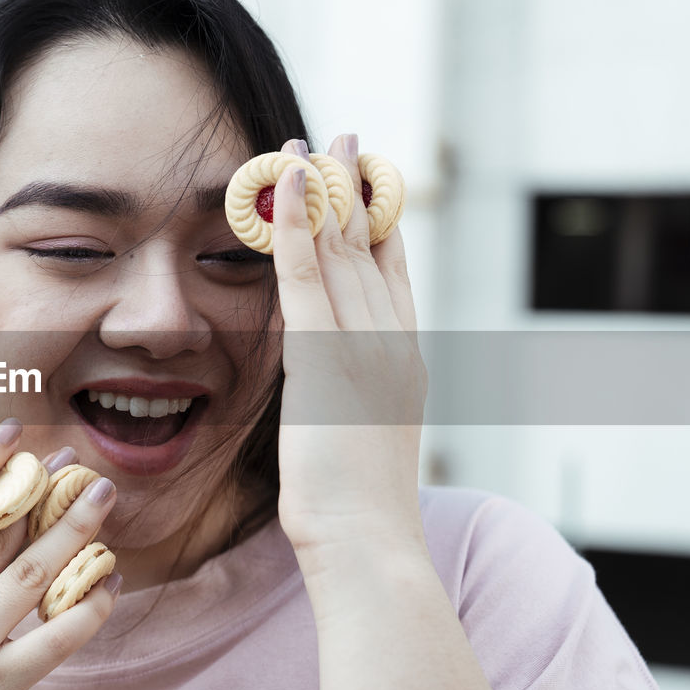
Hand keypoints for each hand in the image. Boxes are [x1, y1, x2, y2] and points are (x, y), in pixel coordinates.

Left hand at [270, 134, 428, 559]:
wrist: (369, 547)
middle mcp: (393, 345)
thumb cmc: (359, 513)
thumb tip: (325, 379)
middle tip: (344, 142)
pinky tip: (285, 188)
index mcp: (404, 363)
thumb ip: (350, 396)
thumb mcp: (363, 440)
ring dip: (322, 195)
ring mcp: (365, 350)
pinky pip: (307, 279)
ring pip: (342, 254)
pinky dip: (295, 229)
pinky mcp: (327, 362)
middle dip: (354, 192)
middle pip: (371, 251)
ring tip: (310, 145)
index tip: (369, 184)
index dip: (381, 223)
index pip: (394, 276)